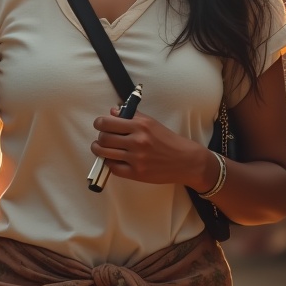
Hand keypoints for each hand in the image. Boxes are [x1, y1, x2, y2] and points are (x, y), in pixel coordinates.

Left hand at [90, 109, 205, 186]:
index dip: (99, 123)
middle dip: (100, 137)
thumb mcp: (151, 123)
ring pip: (104, 153)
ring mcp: (137, 158)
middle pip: (104, 138)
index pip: (107, 122)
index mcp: (140, 125)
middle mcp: (137, 141)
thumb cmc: (168, 140)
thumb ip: (131, 116)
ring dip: (99, 150)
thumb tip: (112, 112)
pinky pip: (113, 168)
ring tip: (101, 148)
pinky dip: (109, 163)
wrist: (186, 161)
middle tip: (103, 138)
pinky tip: (112, 159)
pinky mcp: (137, 173)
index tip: (100, 125)